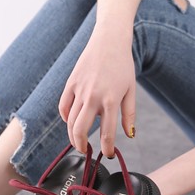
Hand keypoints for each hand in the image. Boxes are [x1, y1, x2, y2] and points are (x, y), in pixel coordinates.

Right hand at [59, 28, 135, 156]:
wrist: (109, 41)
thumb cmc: (123, 66)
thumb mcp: (131, 90)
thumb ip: (129, 115)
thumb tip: (129, 135)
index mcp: (111, 100)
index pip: (107, 133)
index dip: (107, 148)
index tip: (108, 154)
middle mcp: (93, 97)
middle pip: (80, 131)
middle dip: (81, 146)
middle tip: (86, 151)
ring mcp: (79, 90)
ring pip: (69, 121)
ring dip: (72, 135)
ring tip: (78, 141)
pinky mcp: (70, 83)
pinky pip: (63, 107)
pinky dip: (65, 118)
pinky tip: (71, 122)